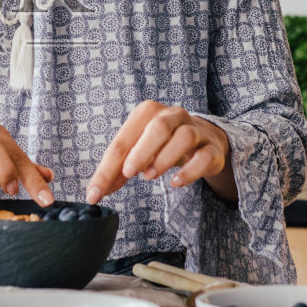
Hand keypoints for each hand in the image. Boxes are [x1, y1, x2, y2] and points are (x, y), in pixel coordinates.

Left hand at [86, 100, 234, 203]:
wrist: (204, 139)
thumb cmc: (163, 144)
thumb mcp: (138, 150)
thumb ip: (119, 168)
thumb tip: (96, 191)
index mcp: (147, 113)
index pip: (123, 140)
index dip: (107, 168)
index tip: (94, 193)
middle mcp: (173, 116)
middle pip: (157, 128)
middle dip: (140, 151)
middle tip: (128, 173)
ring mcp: (195, 130)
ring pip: (183, 137)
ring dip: (164, 158)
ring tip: (150, 176)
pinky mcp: (211, 148)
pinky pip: (203, 157)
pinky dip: (189, 171)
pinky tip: (175, 182)